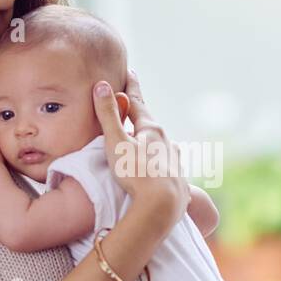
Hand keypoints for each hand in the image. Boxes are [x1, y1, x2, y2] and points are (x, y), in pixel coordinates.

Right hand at [93, 69, 187, 222]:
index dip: (131, 87)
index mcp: (152, 129)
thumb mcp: (116, 142)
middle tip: (132, 105)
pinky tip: (157, 167)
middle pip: (150, 124)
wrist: (162, 208)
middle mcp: (167, 142)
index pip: (138, 102)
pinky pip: (165, 165)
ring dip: (150, 140)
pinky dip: (157, 161)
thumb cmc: (136, 174)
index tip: (130, 72)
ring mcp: (175, 161)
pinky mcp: (178, 181)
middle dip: (140, 115)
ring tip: (143, 138)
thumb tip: (102, 85)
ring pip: (160, 145)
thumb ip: (108, 115)